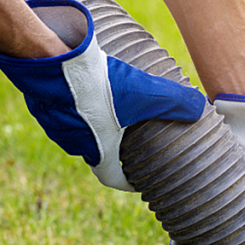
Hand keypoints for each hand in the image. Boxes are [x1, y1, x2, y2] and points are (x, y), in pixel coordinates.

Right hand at [0, 0, 204, 190]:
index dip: (127, 181)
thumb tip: (201, 108)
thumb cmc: (98, 86)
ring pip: (78, 131)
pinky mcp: (43, 104)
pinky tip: (86, 90)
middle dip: (113, 147)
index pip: (113, 178)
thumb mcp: (146, 93)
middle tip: (127, 136)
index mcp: (99, 151)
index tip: (137, 180)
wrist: (50, 62)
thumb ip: (175, 102)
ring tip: (108, 109)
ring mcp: (55, 125)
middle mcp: (75, 144)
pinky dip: (75, 106)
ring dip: (93, 125)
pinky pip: (62, 111)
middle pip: (97, 153)